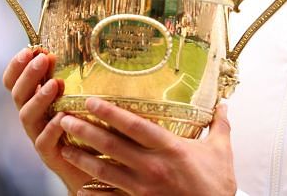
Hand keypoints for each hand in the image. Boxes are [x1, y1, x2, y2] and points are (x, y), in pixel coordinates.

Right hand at [3, 48, 92, 191]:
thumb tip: (82, 47)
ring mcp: (38, 136)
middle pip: (18, 95)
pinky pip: (44, 142)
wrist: (91, 166)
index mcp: (34, 101)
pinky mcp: (50, 155)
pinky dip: (51, 129)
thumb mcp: (76, 98)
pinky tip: (61, 117)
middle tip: (42, 59)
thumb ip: (71, 79)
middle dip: (28, 75)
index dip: (16, 66)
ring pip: (27, 116)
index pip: (14, 81)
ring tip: (54, 84)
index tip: (29, 49)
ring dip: (39, 98)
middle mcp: (32, 117)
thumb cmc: (85, 126)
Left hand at [60, 98, 236, 195]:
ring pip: (105, 170)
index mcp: (171, 148)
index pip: (134, 125)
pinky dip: (93, 193)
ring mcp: (143, 188)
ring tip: (63, 147)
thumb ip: (220, 126)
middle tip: (64, 118)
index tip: (90, 100)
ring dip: (82, 157)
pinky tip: (79, 187)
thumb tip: (224, 105)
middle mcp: (152, 166)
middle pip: (112, 145)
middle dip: (86, 130)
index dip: (111, 112)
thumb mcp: (221, 151)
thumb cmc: (217, 185)